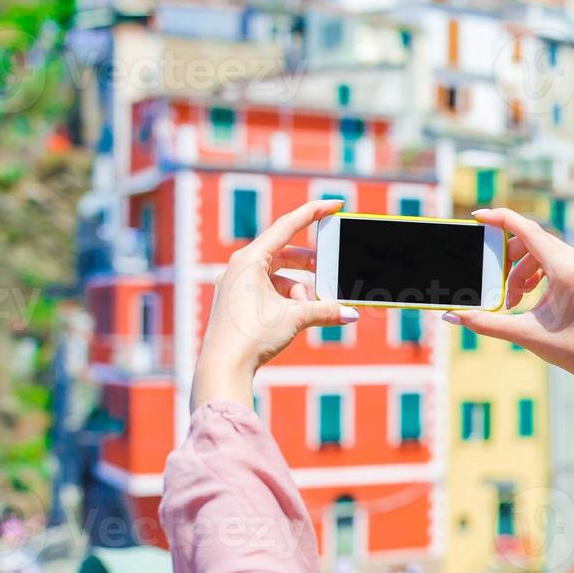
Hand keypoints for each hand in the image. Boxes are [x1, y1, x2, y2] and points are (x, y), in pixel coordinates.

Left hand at [192, 200, 356, 409]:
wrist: (222, 368)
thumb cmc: (251, 336)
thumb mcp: (295, 318)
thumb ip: (326, 310)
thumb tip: (351, 313)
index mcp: (249, 259)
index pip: (287, 225)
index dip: (313, 212)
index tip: (334, 204)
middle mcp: (240, 267)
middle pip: (285, 253)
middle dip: (310, 265)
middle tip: (330, 270)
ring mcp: (237, 285)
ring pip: (279, 276)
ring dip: (300, 289)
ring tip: (311, 307)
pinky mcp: (237, 302)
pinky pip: (269, 291)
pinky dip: (287, 300)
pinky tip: (297, 317)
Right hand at [446, 208, 573, 431]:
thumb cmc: (569, 350)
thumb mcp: (523, 334)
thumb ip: (484, 323)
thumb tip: (450, 316)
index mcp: (567, 271)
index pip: (528, 231)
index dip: (501, 219)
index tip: (479, 216)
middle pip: (535, 241)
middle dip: (511, 262)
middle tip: (504, 290)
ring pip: (547, 249)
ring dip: (525, 268)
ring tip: (518, 298)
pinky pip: (562, 256)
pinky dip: (543, 269)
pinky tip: (536, 292)